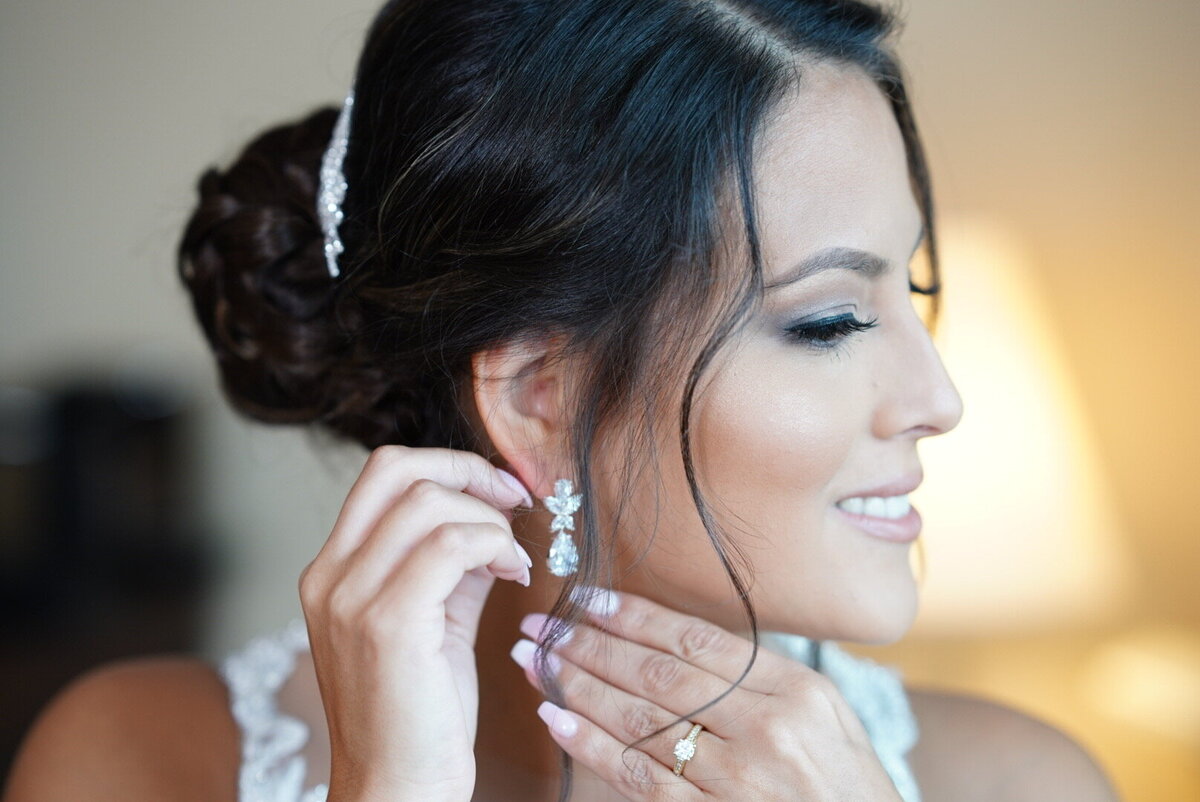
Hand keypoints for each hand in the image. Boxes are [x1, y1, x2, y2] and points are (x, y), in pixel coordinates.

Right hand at [299, 446, 533, 801]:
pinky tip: (512, 575)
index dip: (449, 466)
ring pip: (428, 502)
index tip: (498, 490)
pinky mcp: (387, 623)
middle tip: (513, 501)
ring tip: (513, 560)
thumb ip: (450, 567)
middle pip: (397, 468)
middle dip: (469, 471)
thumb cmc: (417, 716)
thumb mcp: (432, 622)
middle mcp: (329, 576)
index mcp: (331, 571)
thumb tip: (490, 518)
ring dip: (489, 519)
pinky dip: (494, 545)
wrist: (398, 790)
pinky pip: (450, 545)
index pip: (382, 474)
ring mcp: (351, 598)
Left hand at [512, 589, 904, 800]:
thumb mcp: (827, 715)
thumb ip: (763, 676)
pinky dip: (591, 745)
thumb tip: (683, 641)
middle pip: (658, 673)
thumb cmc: (847, 785)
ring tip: (535, 661)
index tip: (588, 598)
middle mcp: (765, 729)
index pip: (696, 640)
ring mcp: (738, 779)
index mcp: (796, 690)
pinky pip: (639, 777)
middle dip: (591, 644)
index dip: (634, 615)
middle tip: (542, 625)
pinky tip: (555, 719)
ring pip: (640, 720)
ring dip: (578, 686)